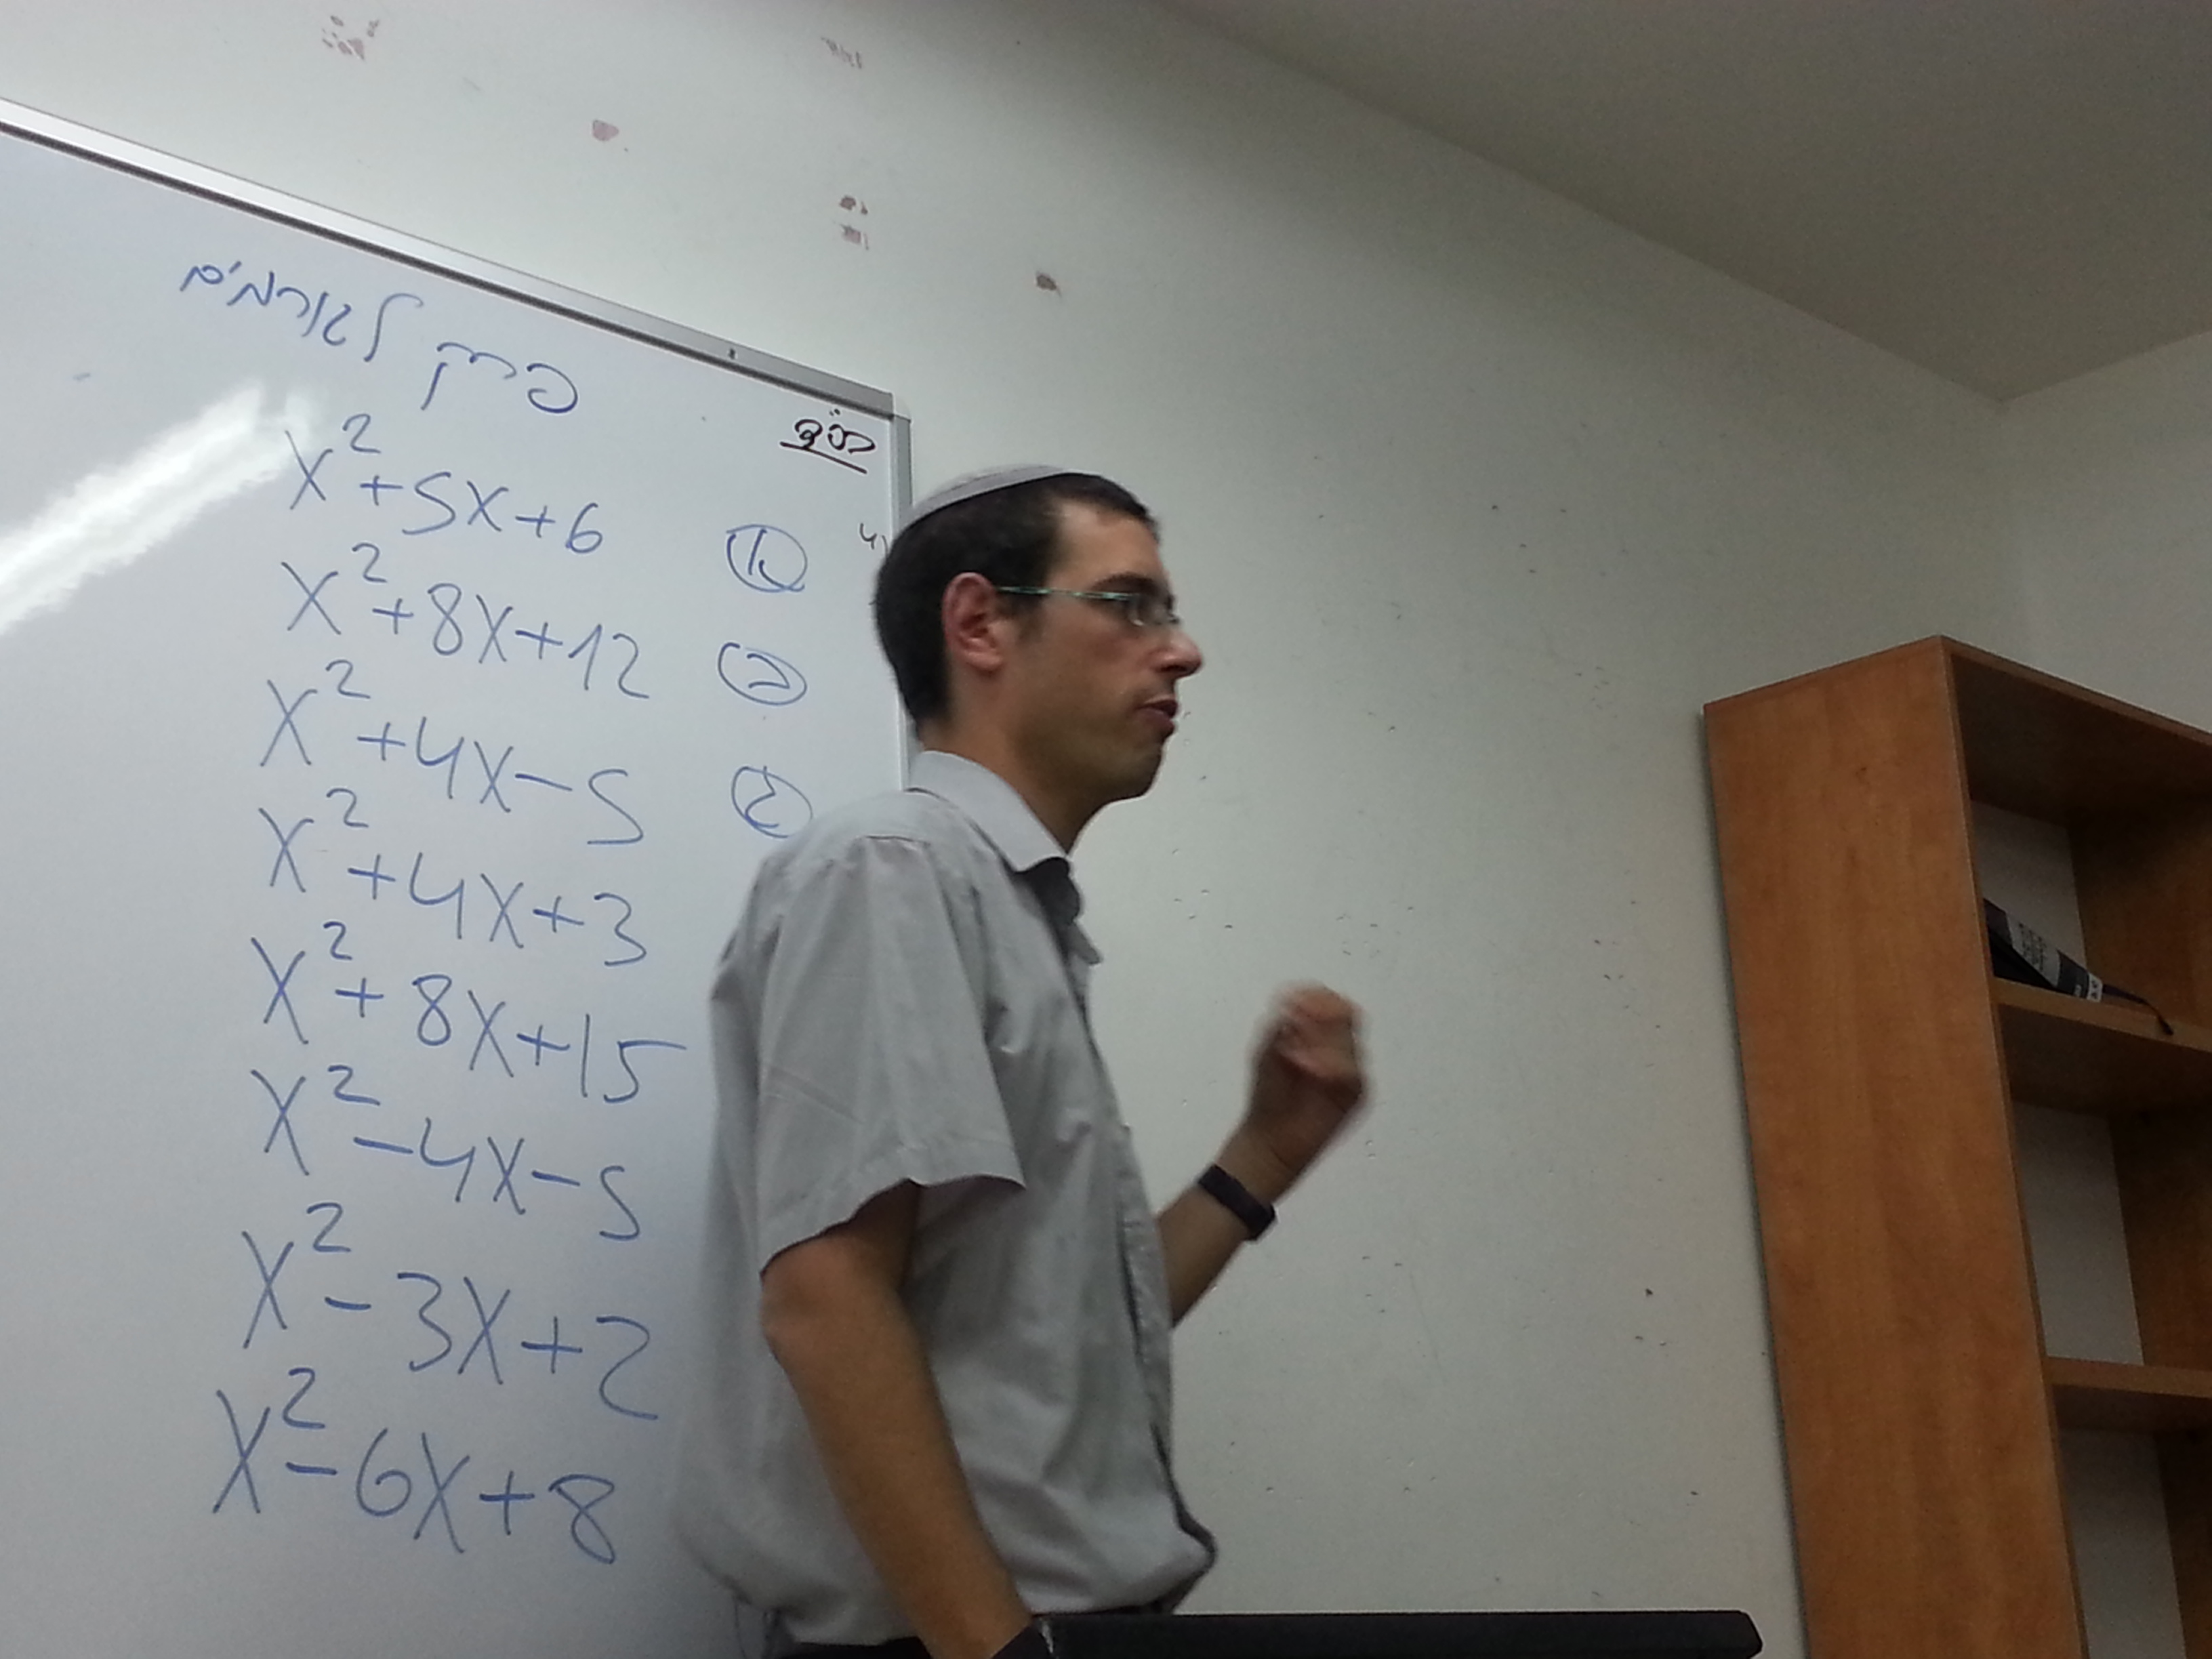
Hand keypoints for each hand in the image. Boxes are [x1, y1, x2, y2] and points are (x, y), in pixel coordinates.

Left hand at [1227, 984, 1366, 1200]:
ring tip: (1296, 1062)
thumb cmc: (1268, 1096)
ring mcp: (1350, 1070)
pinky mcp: (1357, 1093)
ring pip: (1351, 1042)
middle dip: (1320, 1021)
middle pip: (1346, 1015)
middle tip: (1295, 1035)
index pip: (1331, 1001)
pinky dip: (1331, 1067)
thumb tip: (1299, 1001)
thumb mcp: (1267, 1050)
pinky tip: (1310, 1073)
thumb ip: (1282, 1023)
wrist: (1272, 1138)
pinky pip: (1354, 1072)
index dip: (1318, 998)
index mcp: (1318, 1033)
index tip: (1296, 1007)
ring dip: (1322, 1045)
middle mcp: (1339, 1048)